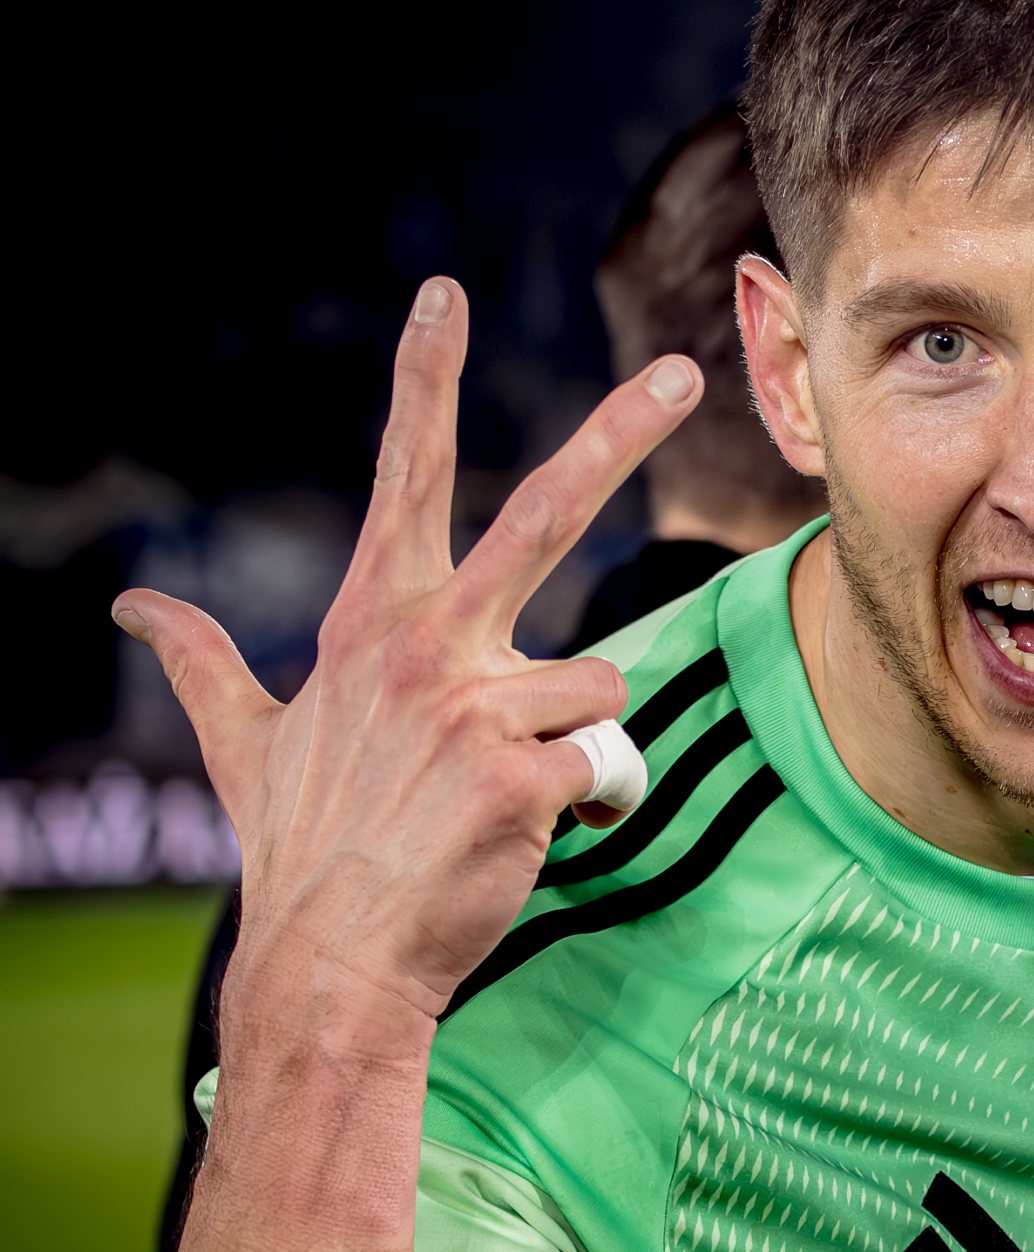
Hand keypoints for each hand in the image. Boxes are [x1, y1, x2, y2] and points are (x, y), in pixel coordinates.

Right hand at [111, 279, 702, 1039]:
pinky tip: (526, 837)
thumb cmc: (298, 847)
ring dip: (573, 745)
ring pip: (597, 684)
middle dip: (621, 432)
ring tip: (505, 800)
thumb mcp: (242, 742)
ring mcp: (480, 703)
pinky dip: (588, 806)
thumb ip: (199, 661)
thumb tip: (131, 605)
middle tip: (684, 372)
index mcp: (373, 621)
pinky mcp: (530, 771)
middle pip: (547, 512)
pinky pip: (608, 764)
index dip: (422, 378)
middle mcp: (429, 641)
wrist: (331, 958)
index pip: (404, 475)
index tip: (443, 294)